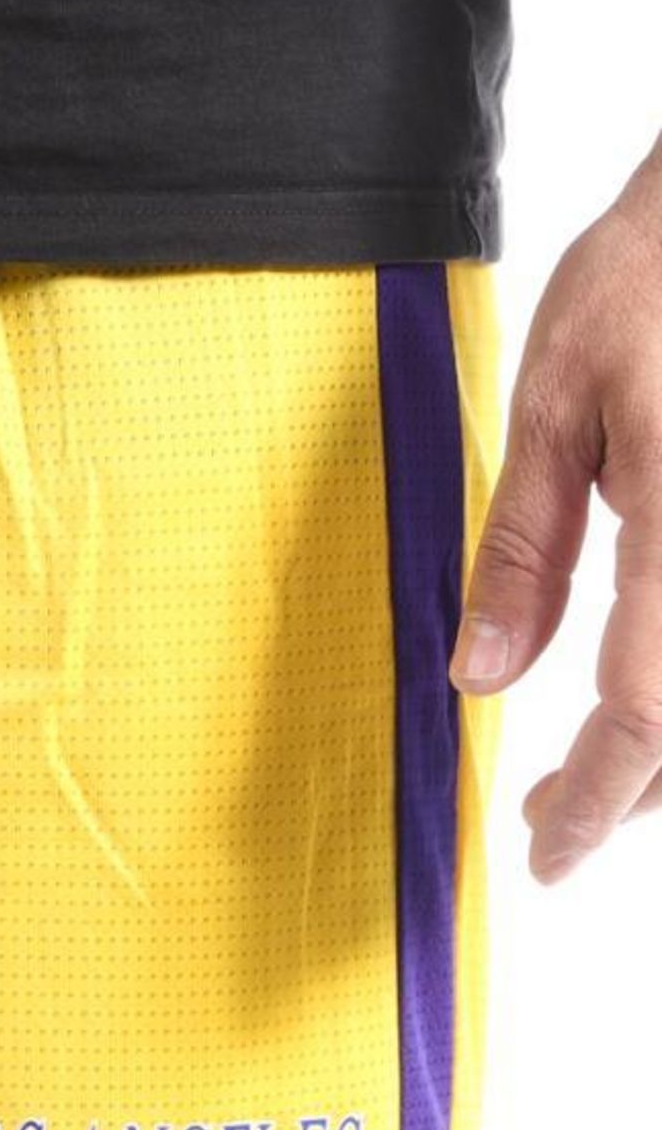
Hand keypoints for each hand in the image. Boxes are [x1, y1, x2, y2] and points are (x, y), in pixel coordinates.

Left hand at [451, 135, 661, 882]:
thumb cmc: (651, 276)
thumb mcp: (556, 405)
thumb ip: (525, 550)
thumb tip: (484, 676)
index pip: (649, 710)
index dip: (596, 799)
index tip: (541, 853)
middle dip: (631, 791)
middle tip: (547, 819)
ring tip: (591, 775)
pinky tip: (646, 703)